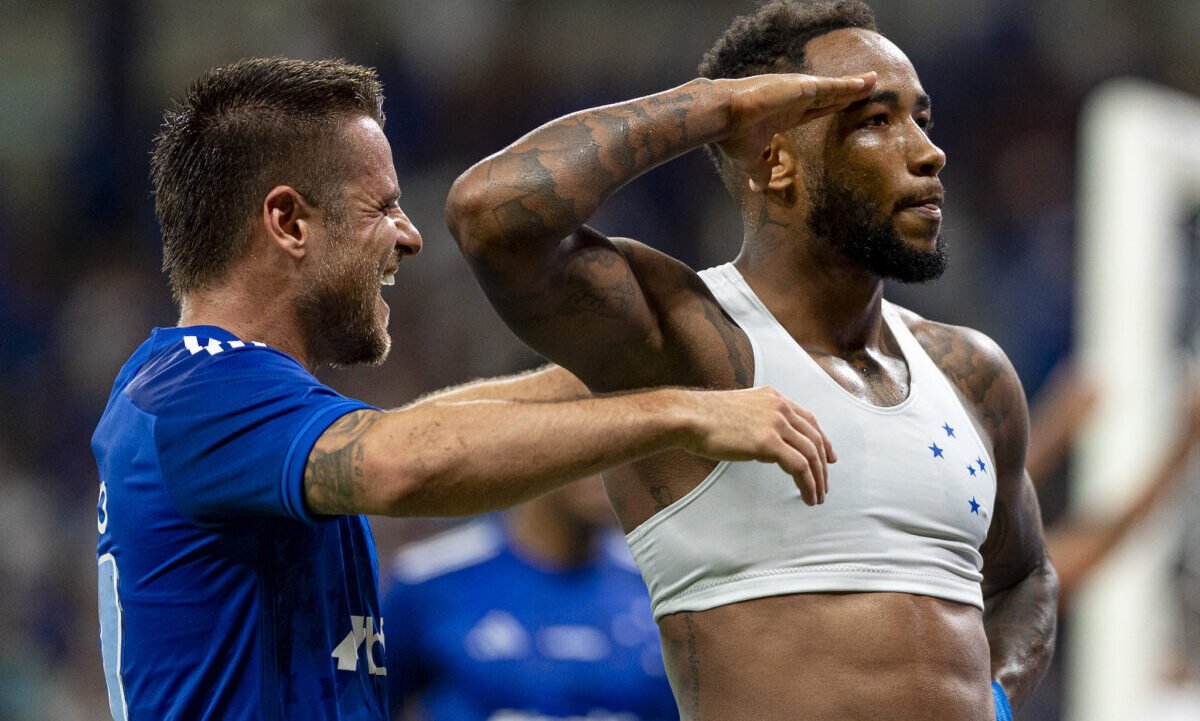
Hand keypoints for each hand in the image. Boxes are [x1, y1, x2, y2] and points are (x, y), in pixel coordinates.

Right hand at [678, 386, 835, 505]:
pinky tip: (807, 496)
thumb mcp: (739, 411)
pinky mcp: (769, 442)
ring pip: (811, 454)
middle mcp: (779, 407)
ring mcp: (776, 423)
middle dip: (823, 465)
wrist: (688, 417)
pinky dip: (808, 484)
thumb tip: (768, 447)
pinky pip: (800, 466)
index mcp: (773, 398)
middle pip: (814, 438)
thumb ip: (758, 422)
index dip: (823, 440)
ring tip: (817, 496)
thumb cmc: (704, 418)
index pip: (809, 420)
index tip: (829, 458)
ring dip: (818, 479)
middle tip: (824, 485)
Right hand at [716, 72, 876, 190]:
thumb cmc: (733, 136)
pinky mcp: (801, 87)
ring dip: (854, 85)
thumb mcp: (750, 160)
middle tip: (867, 89)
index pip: (816, 110)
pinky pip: (832, 87)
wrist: (723, 116)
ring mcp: (799, 91)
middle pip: (830, 97)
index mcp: (786, 114)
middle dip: (848, 93)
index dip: (832, 107)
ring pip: (834, 89)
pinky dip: (849, 85)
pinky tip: (866, 82)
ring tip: (874, 81)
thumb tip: (758, 189)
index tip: (846, 105)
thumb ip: (760, 172)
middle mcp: (795, 100)